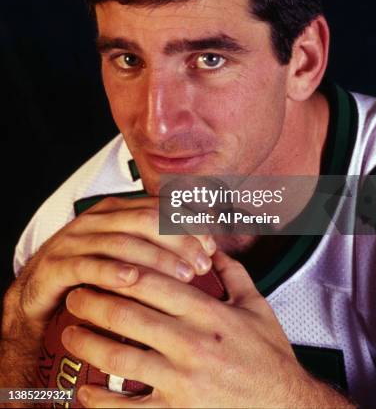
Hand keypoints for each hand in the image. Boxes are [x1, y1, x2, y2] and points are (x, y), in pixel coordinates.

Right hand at [3, 196, 215, 334]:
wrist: (39, 292)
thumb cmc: (92, 274)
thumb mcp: (126, 253)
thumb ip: (158, 245)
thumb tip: (208, 247)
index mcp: (115, 210)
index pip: (158, 208)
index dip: (188, 224)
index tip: (211, 246)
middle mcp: (96, 219)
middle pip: (145, 221)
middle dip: (179, 242)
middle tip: (202, 265)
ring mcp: (76, 240)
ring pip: (123, 243)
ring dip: (157, 259)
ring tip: (183, 277)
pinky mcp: (58, 264)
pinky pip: (89, 266)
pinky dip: (112, 272)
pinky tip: (133, 281)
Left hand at [62, 251, 354, 408]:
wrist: (289, 408)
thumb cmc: (272, 360)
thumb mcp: (258, 307)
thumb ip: (234, 273)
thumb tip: (215, 247)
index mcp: (209, 313)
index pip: (154, 282)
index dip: (119, 271)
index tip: (100, 266)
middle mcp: (192, 343)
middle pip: (128, 315)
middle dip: (93, 302)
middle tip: (74, 295)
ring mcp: (182, 381)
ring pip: (120, 357)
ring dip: (88, 343)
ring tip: (70, 332)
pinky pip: (127, 408)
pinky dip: (100, 400)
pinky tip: (85, 391)